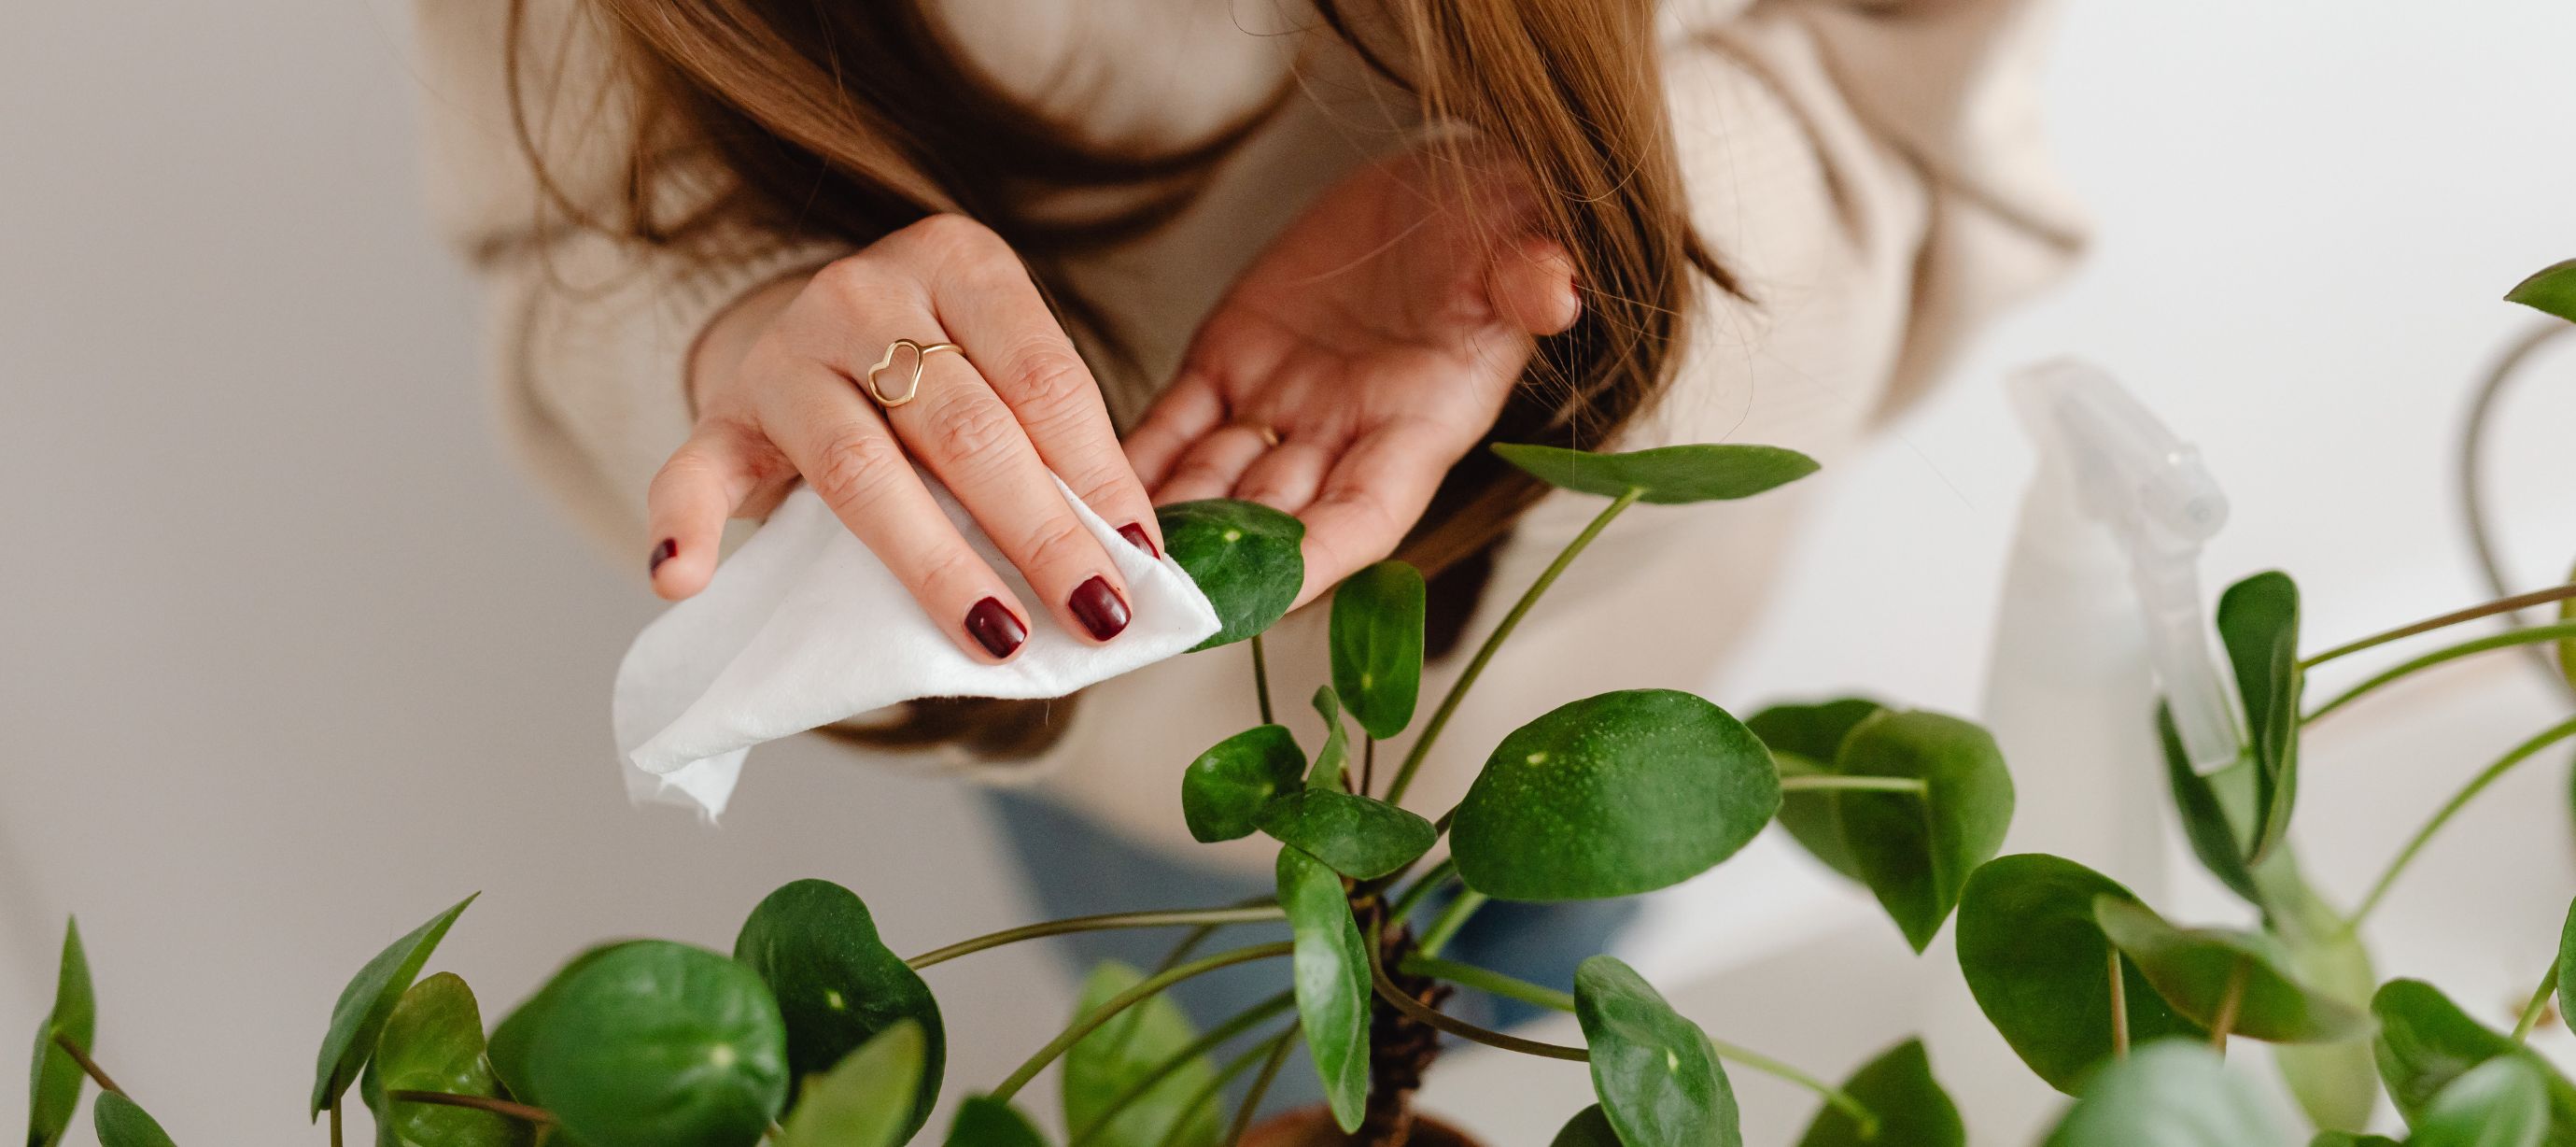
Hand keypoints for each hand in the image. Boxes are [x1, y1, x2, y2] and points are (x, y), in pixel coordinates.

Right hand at [647, 215, 1160, 662]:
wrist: (815, 335)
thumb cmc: (938, 370)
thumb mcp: (1001, 372)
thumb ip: (1051, 443)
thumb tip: (1137, 564)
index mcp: (959, 265)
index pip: (1044, 379)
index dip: (1101, 476)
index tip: (1144, 563)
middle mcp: (866, 295)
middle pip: (965, 428)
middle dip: (1041, 533)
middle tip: (1096, 615)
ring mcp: (785, 353)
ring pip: (862, 468)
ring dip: (936, 563)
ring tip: (997, 635)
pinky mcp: (722, 415)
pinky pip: (694, 472)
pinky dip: (683, 525)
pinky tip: (683, 579)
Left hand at [1123, 144, 1581, 605]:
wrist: (1445, 184)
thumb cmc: (1499, 220)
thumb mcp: (1524, 241)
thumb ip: (1530, 275)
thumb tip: (1553, 288)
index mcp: (1423, 424)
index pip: (1364, 514)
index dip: (1315, 559)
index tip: (1260, 599)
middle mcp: (1348, 432)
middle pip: (1275, 520)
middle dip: (1217, 567)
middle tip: (1151, 602)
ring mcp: (1287, 403)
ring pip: (1214, 482)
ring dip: (1163, 525)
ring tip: (1102, 558)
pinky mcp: (1235, 359)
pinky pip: (1177, 422)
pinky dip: (1136, 458)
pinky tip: (1085, 488)